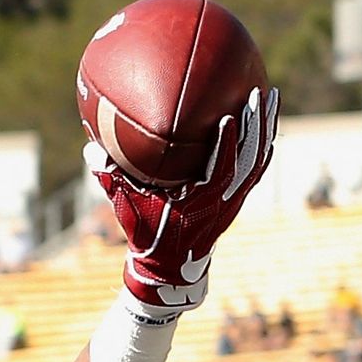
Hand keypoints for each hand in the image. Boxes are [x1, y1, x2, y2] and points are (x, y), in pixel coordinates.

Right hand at [87, 84, 277, 313]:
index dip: (226, 144)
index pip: (221, 169)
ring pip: (259, 159)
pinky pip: (258, 165)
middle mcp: (225, 199)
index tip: (228, 116)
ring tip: (272, 94)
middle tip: (260, 92)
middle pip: (250, 158)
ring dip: (266, 127)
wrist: (170, 268)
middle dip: (256, 125)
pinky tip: (266, 120)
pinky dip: (264, 141)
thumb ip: (111, 180)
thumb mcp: (127, 210)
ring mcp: (236, 198)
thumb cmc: (147, 237)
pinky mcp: (239, 197)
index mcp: (202, 202)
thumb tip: (90, 151)